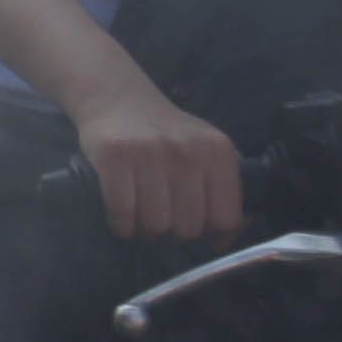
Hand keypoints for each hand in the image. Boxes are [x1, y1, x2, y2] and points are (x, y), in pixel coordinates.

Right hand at [74, 79, 241, 242]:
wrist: (117, 98)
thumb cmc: (163, 135)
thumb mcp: (204, 152)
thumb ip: (222, 193)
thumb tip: (222, 243)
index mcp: (219, 151)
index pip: (226, 218)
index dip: (208, 232)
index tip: (190, 223)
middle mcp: (189, 151)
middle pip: (189, 228)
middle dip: (172, 233)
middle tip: (159, 218)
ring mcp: (151, 152)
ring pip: (156, 226)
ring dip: (144, 231)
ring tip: (139, 215)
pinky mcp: (116, 156)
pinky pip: (123, 215)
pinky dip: (120, 225)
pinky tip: (120, 215)